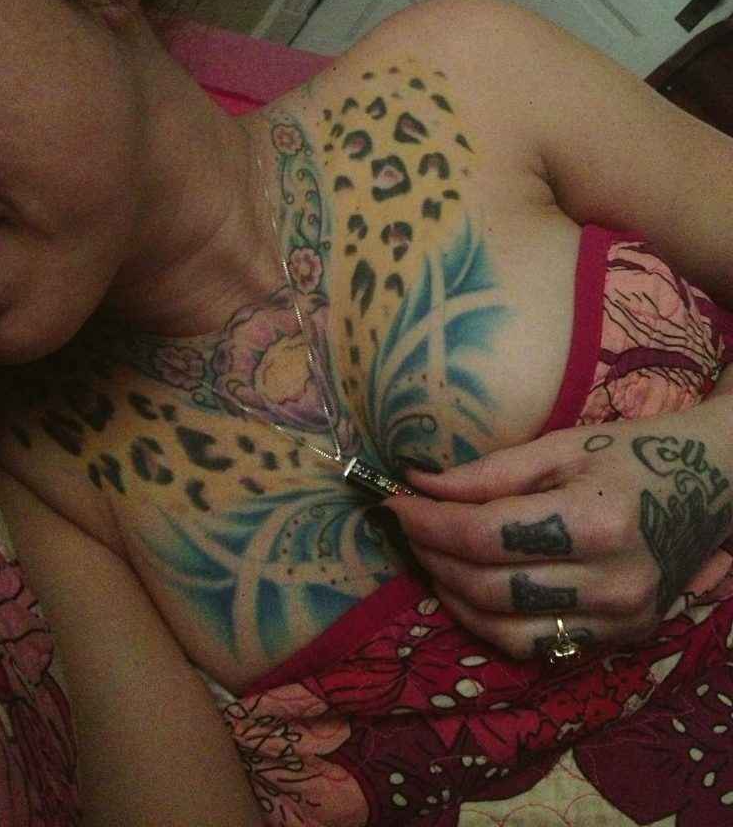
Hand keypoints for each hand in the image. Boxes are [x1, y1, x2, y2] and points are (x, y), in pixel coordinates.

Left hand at [385, 405, 732, 660]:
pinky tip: (466, 588)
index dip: (428, 522)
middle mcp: (612, 583)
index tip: (392, 501)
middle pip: (488, 585)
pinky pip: (534, 646)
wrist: (711, 485)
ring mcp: (619, 620)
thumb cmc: (632, 453)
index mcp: (598, 521)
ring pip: (504, 629)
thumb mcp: (561, 446)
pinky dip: (487, 622)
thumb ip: (487, 472)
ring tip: (428, 555)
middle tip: (406, 525)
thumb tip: (417, 485)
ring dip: (450, 594)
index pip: (486, 534)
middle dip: (431, 554)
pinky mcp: (619, 640)